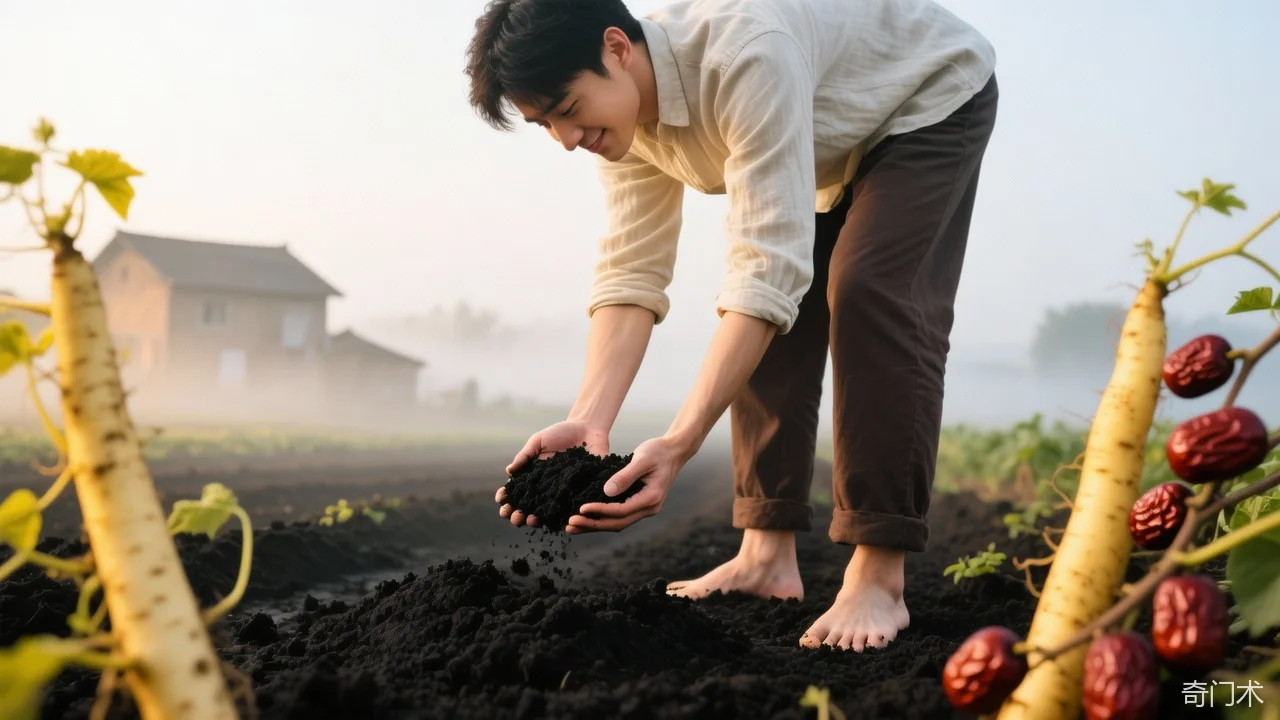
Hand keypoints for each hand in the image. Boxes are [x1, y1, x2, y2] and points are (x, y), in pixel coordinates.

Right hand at [496, 420, 608, 527]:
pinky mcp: (580, 495)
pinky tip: (556, 522)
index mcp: (533, 477)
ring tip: (531, 521)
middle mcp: (546, 489)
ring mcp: (562, 494)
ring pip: (547, 513)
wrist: (589, 429)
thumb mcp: (539, 441)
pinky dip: (563, 519)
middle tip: (515, 517)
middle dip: (518, 515)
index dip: (507, 498)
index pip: (517, 492)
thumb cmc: (561, 433)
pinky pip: (570, 510)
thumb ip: (525, 456)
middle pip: (528, 507)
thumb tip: (509, 471)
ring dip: (536, 521)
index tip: (501, 501)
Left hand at [566, 435, 691, 533]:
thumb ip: (625, 475)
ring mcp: (644, 509)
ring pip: (616, 523)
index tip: (580, 508)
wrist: (673, 451)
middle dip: (592, 524)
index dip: (599, 510)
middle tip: (570, 524)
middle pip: (617, 524)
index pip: (621, 511)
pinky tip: (585, 517)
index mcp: (650, 498)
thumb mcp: (641, 459)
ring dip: (594, 525)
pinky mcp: (638, 505)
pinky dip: (601, 518)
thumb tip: (606, 492)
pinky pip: (618, 516)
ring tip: (572, 526)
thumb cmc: (658, 451)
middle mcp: (649, 509)